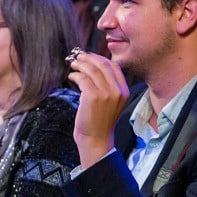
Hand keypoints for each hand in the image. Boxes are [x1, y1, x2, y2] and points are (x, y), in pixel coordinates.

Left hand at [66, 52, 128, 168]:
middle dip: (89, 58)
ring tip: (73, 65)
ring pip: (92, 70)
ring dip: (80, 64)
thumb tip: (94, 66)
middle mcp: (117, 90)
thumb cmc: (100, 120)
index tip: (90, 57)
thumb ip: (107, 85)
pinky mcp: (93, 97)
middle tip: (78, 57)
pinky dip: (75, 75)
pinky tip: (72, 77)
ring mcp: (106, 93)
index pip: (114, 66)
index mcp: (124, 90)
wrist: (96, 139)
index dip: (100, 58)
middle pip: (103, 65)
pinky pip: (83, 78)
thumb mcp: (111, 101)